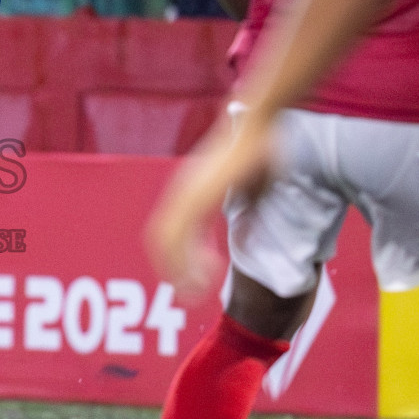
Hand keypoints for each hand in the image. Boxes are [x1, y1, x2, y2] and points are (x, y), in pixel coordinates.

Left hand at [146, 110, 278, 296]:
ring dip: (178, 270)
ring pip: (167, 241)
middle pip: (161, 239)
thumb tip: (245, 236)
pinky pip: (183, 233)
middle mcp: (183, 193)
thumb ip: (244, 213)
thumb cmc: (258, 152)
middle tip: (187, 295)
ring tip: (195, 292)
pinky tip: (209, 274)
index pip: (168, 230)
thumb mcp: (251, 191)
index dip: (173, 256)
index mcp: (190, 192)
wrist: (258, 124)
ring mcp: (187, 193)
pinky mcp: (199, 195)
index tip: (187, 278)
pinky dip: (189, 259)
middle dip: (170, 270)